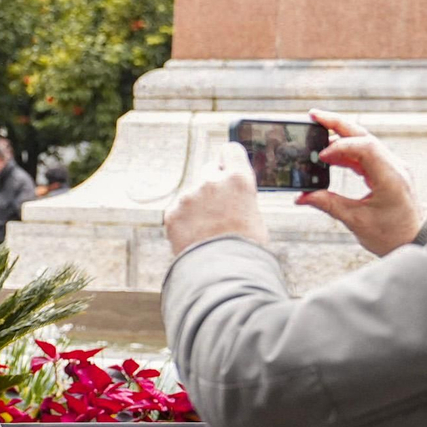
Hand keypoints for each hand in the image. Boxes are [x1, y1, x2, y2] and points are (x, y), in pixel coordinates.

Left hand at [164, 142, 267, 257]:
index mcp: (239, 180)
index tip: (227, 168)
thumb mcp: (254, 218)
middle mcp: (212, 181)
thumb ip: (239, 198)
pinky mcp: (172, 213)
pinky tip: (194, 240)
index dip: (229, 160)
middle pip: (209, 171)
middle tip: (217, 210)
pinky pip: (178, 212)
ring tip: (207, 234)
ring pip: (192, 196)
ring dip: (197, 208)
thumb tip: (231, 196)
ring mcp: (189, 196)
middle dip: (212, 186)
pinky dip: (184, 223)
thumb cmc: (246, 251)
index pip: (230, 150)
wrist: (223, 276)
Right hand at [296, 110, 424, 256]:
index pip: (365, 147)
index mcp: (391, 178)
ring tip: (317, 135)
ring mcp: (394, 167)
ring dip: (341, 137)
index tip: (320, 157)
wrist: (415, 243)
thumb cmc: (391, 236)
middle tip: (313, 115)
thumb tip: (302, 197)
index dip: (340, 147)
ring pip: (365, 142)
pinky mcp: (389, 172)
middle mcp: (395, 167)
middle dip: (338, 124)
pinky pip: (367, 154)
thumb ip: (328, 204)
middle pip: (364, 135)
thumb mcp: (356, 221)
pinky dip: (348, 152)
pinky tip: (330, 156)